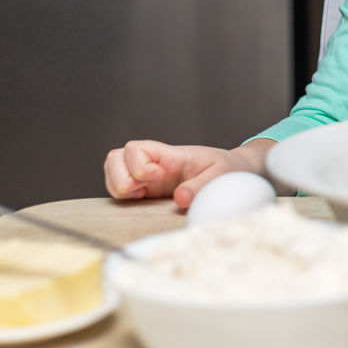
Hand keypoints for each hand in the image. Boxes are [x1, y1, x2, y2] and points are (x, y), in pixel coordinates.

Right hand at [103, 139, 271, 209]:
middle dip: (120, 176)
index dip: (139, 164)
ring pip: (114, 170)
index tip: (160, 176)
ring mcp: (148, 174)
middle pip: (116, 157)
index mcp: (171, 155)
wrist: (234, 170)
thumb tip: (180, 199)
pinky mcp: (147, 187)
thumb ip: (201, 186)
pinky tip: (140, 199)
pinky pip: (120, 186)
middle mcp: (154, 162)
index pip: (137, 148)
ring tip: (140, 195)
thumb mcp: (221, 175)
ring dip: (117, 185)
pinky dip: (121, 194)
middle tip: (142, 190)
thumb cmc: (227, 168)